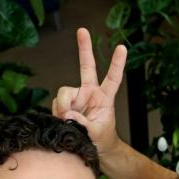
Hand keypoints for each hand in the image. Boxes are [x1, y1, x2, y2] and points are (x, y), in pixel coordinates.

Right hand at [51, 27, 125, 155]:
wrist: (93, 149)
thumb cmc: (101, 139)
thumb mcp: (97, 134)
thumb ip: (85, 125)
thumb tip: (70, 114)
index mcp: (104, 97)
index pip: (113, 78)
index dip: (117, 64)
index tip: (122, 48)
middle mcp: (89, 92)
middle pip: (86, 67)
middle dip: (84, 48)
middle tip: (82, 30)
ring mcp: (76, 98)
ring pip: (64, 93)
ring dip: (63, 108)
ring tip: (68, 121)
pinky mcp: (65, 105)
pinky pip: (56, 105)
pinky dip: (57, 115)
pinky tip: (63, 122)